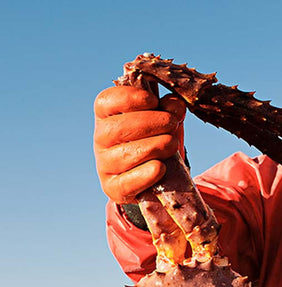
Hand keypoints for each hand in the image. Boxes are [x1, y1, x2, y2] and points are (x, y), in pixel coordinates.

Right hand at [94, 86, 186, 203]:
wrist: (155, 176)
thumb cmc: (155, 140)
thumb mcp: (163, 121)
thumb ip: (169, 109)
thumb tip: (175, 105)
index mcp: (107, 116)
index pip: (104, 101)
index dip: (129, 98)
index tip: (153, 100)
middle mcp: (100, 139)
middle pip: (116, 127)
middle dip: (150, 122)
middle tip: (171, 123)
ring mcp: (104, 165)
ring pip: (124, 154)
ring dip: (154, 146)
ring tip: (172, 144)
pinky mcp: (113, 188)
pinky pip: (127, 182)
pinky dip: (147, 174)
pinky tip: (161, 167)